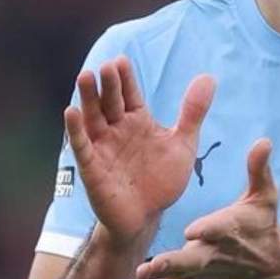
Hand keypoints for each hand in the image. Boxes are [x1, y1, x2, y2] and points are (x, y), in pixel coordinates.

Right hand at [65, 56, 215, 248]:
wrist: (147, 218)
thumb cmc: (162, 180)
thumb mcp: (183, 144)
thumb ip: (192, 112)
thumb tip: (208, 77)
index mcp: (137, 121)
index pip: (130, 94)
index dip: (125, 78)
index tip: (121, 60)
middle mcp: (116, 130)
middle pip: (110, 102)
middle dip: (108, 84)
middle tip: (106, 66)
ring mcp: (102, 147)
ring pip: (93, 118)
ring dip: (88, 98)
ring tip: (85, 76)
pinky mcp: (92, 168)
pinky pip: (82, 146)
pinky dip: (75, 130)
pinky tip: (71, 112)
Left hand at [124, 139, 279, 278]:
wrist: (268, 266)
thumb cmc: (262, 224)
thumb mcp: (265, 196)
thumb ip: (259, 169)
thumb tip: (263, 140)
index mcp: (231, 229)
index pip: (218, 229)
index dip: (207, 230)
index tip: (193, 231)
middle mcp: (215, 252)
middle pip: (196, 258)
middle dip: (176, 262)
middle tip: (155, 263)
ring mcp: (203, 269)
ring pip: (180, 274)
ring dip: (159, 277)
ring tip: (138, 277)